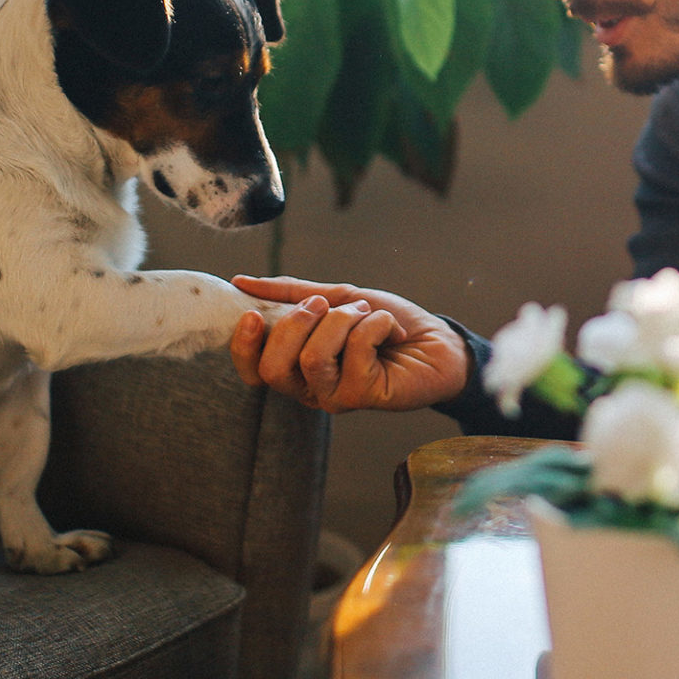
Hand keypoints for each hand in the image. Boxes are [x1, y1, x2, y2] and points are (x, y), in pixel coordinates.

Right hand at [228, 276, 470, 413]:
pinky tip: (391, 330)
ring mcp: (336, 396)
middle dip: (297, 323)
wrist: (437, 340)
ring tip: (365, 313)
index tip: (251, 313)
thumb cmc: (386, 323)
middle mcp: (311, 388)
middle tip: (324, 304)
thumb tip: (242, 282)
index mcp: (297, 367)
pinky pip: (355, 350)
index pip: (253, 370)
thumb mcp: (337, 299)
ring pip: (313, 357)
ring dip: (342, 320)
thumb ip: (292, 293)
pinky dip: (374, 324)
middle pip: (274, 367)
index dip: (243, 346)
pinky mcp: (364, 397)